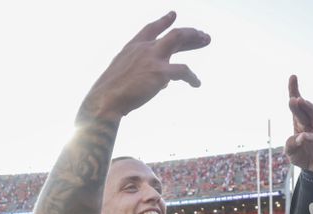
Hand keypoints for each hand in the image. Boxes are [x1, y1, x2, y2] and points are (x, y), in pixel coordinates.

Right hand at [81, 11, 210, 120]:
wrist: (106, 100)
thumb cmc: (111, 93)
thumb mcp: (124, 76)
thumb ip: (144, 74)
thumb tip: (165, 82)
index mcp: (133, 47)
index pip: (151, 29)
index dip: (163, 21)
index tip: (173, 14)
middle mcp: (144, 48)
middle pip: (171, 33)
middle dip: (189, 32)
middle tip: (203, 35)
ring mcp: (153, 58)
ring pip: (178, 38)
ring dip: (194, 38)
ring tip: (206, 40)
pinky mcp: (160, 72)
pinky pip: (183, 71)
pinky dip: (192, 77)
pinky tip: (197, 83)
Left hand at [285, 75, 312, 172]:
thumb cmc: (303, 155)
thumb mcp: (291, 152)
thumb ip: (289, 145)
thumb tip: (297, 138)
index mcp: (301, 123)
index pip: (298, 105)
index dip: (295, 90)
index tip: (292, 76)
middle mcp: (312, 124)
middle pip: (306, 109)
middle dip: (300, 102)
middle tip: (293, 97)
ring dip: (308, 109)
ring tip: (299, 103)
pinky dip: (311, 137)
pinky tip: (302, 136)